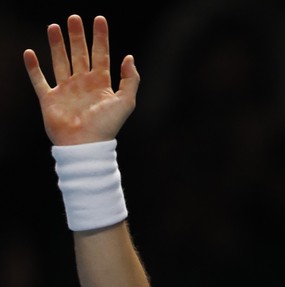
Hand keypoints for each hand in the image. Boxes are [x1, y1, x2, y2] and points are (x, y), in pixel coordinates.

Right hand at [23, 14, 139, 145]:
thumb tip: (129, 58)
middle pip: (79, 55)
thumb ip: (130, 80)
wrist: (85, 145)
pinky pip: (39, 80)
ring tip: (54, 26)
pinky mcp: (50, 99)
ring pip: (60, 62)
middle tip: (74, 18)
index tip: (100, 19)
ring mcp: (66, 91)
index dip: (101, 38)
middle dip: (77, 36)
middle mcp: (83, 85)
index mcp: (101, 85)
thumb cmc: (107, 126)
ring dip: (56, 45)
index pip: (101, 55)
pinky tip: (29, 53)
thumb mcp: (126, 102)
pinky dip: (33, 67)